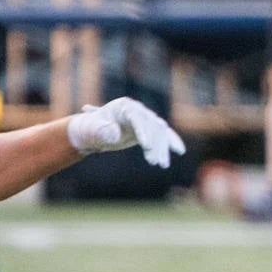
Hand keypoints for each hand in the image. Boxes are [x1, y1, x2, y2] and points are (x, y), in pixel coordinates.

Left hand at [66, 98, 186, 166]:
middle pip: (152, 125)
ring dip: (162, 149)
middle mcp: (138, 110)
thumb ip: (103, 131)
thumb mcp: (93, 130)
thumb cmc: (91, 128)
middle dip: (155, 144)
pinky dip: (172, 142)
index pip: (137, 118)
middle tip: (154, 162)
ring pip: (160, 132)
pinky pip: (164, 134)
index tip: (146, 146)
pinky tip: (180, 151)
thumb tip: (114, 136)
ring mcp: (145, 118)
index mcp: (124, 106)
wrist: (93, 130)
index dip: (143, 131)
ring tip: (162, 165)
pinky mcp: (149, 128)